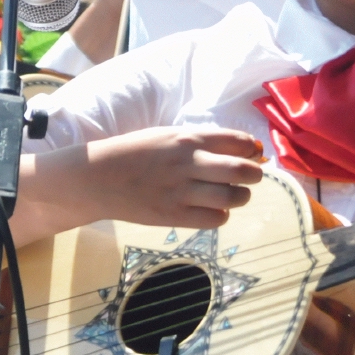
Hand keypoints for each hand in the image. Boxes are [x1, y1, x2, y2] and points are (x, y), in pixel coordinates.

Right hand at [76, 126, 262, 230]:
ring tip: (234, 195)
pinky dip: (221, 215)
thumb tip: (243, 150)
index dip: (253, 150)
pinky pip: (214, 219)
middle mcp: (188, 163)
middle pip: (242, 170)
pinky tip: (213, 209)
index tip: (253, 155)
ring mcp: (181, 191)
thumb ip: (202, 142)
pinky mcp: (173, 215)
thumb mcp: (169, 136)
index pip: (238, 141)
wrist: (99, 177)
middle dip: (254, 174)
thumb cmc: (137, 153)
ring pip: (232, 197)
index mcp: (188, 138)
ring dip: (241, 196)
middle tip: (251, 177)